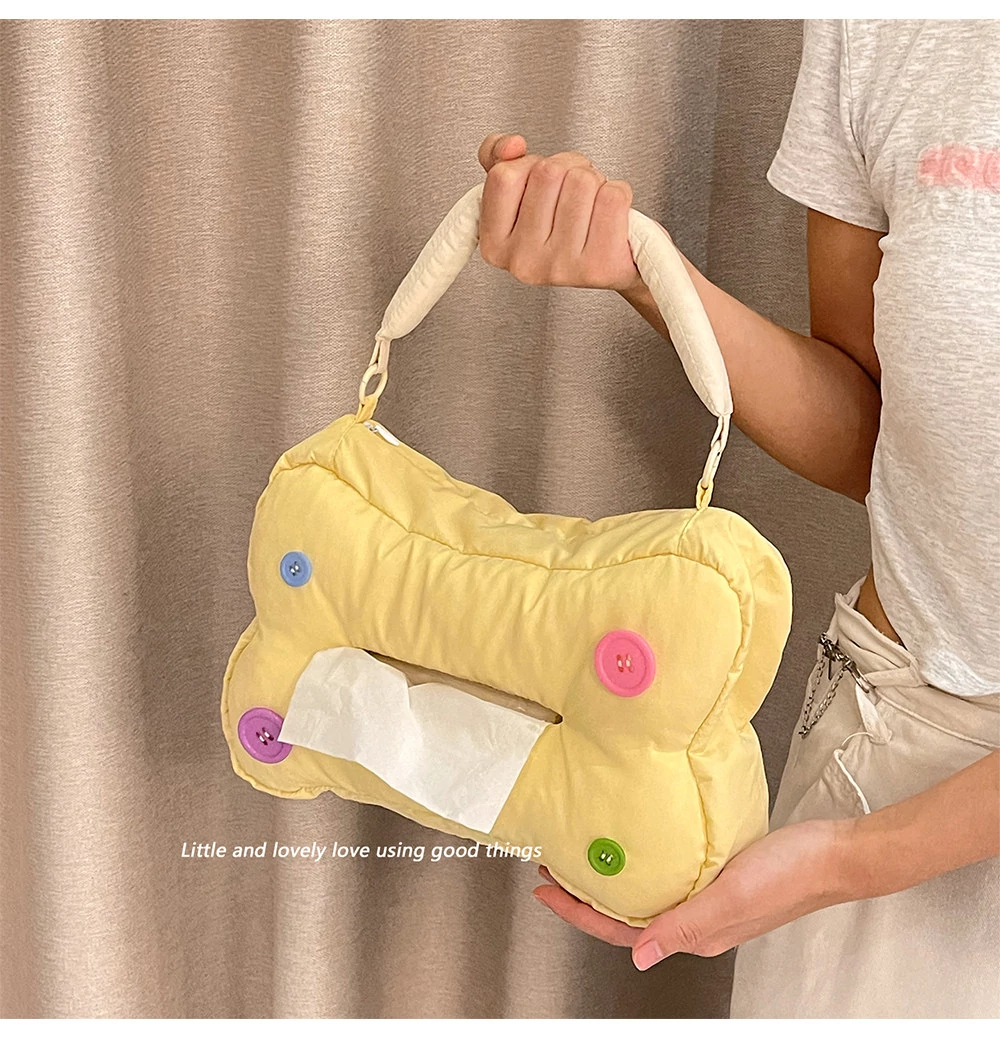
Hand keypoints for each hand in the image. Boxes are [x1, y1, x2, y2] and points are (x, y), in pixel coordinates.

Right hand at [476, 132, 641, 294]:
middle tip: (574, 193)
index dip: (529, 164)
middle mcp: (523, 262)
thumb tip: (513, 145)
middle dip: (569, 167)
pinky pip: (613, 196)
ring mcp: (560, 268)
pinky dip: (618, 193)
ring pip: (582, 180)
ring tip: (591, 206)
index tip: (541, 184)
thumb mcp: (520, 191)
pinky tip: (610, 217)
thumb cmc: (563, 226)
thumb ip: (498, 157)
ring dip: (595, 181)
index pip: (504, 175)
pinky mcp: (598, 267)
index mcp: (495, 245)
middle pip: (548, 172)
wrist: (610, 266)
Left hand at [533, 818, 852, 969]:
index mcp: (697, 933)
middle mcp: (698, 921)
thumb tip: (639, 956)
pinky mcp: (720, 877)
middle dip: (586, 898)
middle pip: (629, 917)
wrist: (835, 853)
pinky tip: (634, 848)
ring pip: (646, 897)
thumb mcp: (729, 897)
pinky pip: (669, 879)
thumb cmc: (789, 873)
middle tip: (553, 871)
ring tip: (583, 858)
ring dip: (611, 882)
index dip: (581, 913)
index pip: (624, 932)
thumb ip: (683, 926)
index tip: (548, 891)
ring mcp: (709, 900)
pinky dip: (642, 867)